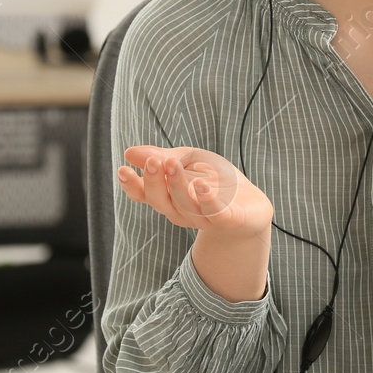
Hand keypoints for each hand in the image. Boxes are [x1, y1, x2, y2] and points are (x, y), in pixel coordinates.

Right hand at [117, 145, 272, 238]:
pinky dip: (207, 200)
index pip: (144, 194)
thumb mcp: (188, 160)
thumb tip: (129, 152)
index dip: (131, 185)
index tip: (122, 169)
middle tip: (153, 161)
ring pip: (183, 205)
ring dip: (177, 185)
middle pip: (160, 200)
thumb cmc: (215, 179)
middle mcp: (180, 210)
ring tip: (173, 164)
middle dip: (154, 181)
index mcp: (168, 196)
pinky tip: (202, 186)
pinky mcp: (226, 219)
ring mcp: (202, 217)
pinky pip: (214, 213)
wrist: (250, 204)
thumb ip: (163, 157)